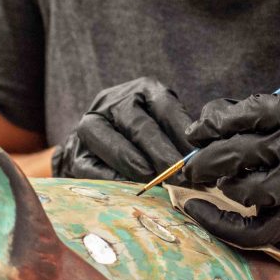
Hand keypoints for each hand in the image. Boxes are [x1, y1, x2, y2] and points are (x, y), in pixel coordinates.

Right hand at [51, 77, 194, 181]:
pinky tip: (130, 189)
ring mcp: (91, 125)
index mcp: (143, 90)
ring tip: (154, 181)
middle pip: (139, 126)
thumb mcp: (166, 126)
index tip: (198, 157)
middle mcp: (114, 102)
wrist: (96, 147)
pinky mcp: (76, 153)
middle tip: (180, 176)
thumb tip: (203, 161)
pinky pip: (93, 167)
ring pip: (112, 141)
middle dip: (162, 153)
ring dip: (135, 164)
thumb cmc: (144, 137)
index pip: (165, 107)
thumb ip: (179, 139)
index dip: (182, 133)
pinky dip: (112, 178)